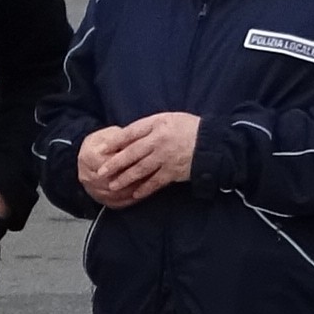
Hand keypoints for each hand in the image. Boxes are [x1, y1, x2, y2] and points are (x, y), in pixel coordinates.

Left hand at [76, 114, 197, 206]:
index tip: (102, 149)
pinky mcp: (173, 172)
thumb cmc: (190, 128)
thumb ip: (150, 127)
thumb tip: (129, 136)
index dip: (115, 142)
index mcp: (157, 124)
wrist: (213, 143)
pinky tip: (134, 194)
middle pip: (131, 153)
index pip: (130, 133)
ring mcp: (165, 158)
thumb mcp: (169, 119)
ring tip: (113, 185)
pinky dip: (144, 189)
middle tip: (101, 172)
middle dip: (115, 164)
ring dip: (125, 179)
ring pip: (140, 170)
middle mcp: (159, 141)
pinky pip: (155, 182)